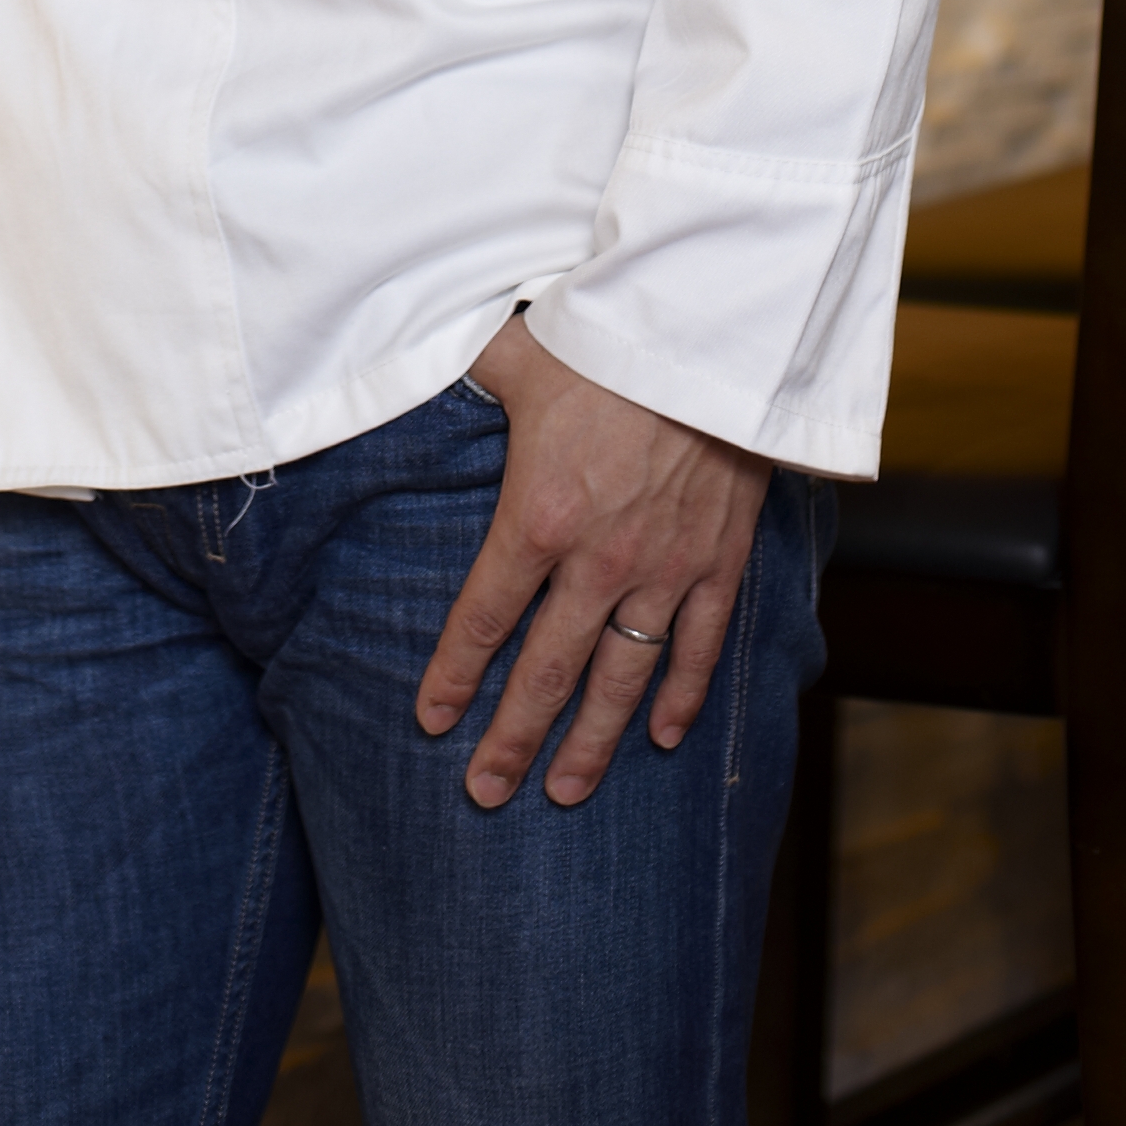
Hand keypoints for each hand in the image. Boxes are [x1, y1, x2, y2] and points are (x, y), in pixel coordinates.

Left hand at [416, 314, 771, 809]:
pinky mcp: (718, 560)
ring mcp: (664, 568)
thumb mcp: (517, 350)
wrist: (712, 331)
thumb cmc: (608, 334)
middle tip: (485, 793)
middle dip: (512, 739)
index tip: (433, 720)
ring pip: (622, 678)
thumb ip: (462, 367)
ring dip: (591, 742)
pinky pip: (699, 646)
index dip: (454, 675)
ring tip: (565, 793)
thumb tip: (407, 352)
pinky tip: (665, 736)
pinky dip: (683, 696)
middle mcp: (598, 560)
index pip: (483, 617)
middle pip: (546, 672)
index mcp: (538, 515)